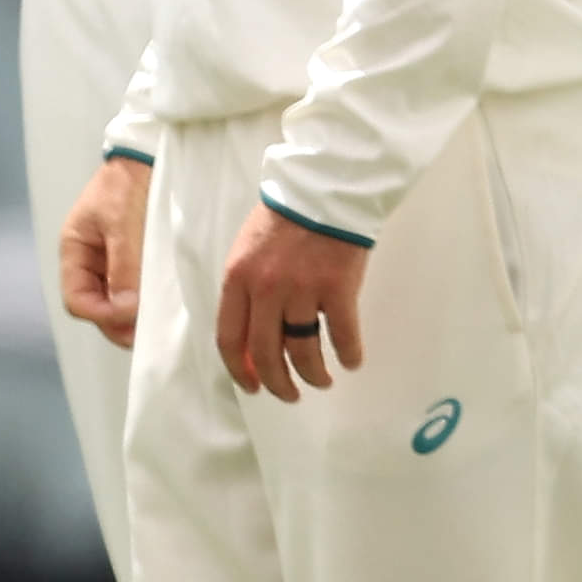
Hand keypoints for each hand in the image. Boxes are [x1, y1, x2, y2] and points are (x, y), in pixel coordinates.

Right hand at [56, 152, 150, 349]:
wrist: (150, 154)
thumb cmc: (129, 183)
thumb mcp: (123, 225)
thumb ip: (124, 268)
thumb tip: (127, 310)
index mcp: (75, 250)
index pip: (77, 300)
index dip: (100, 315)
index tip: (128, 317)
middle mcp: (89, 261)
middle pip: (96, 307)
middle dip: (117, 322)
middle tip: (146, 332)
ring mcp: (111, 262)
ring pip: (115, 303)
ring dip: (132, 315)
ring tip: (155, 321)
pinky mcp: (132, 260)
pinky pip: (132, 289)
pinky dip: (143, 301)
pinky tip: (159, 304)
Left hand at [213, 199, 369, 400]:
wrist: (325, 187)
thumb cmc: (286, 217)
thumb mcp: (248, 250)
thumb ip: (245, 289)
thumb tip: (251, 335)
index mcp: (237, 279)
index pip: (229, 339)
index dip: (241, 371)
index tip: (253, 386)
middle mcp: (265, 289)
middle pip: (266, 354)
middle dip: (278, 383)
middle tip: (289, 394)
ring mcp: (302, 290)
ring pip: (303, 351)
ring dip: (313, 375)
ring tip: (321, 381)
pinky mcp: (337, 289)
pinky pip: (342, 335)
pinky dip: (348, 354)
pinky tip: (351, 361)